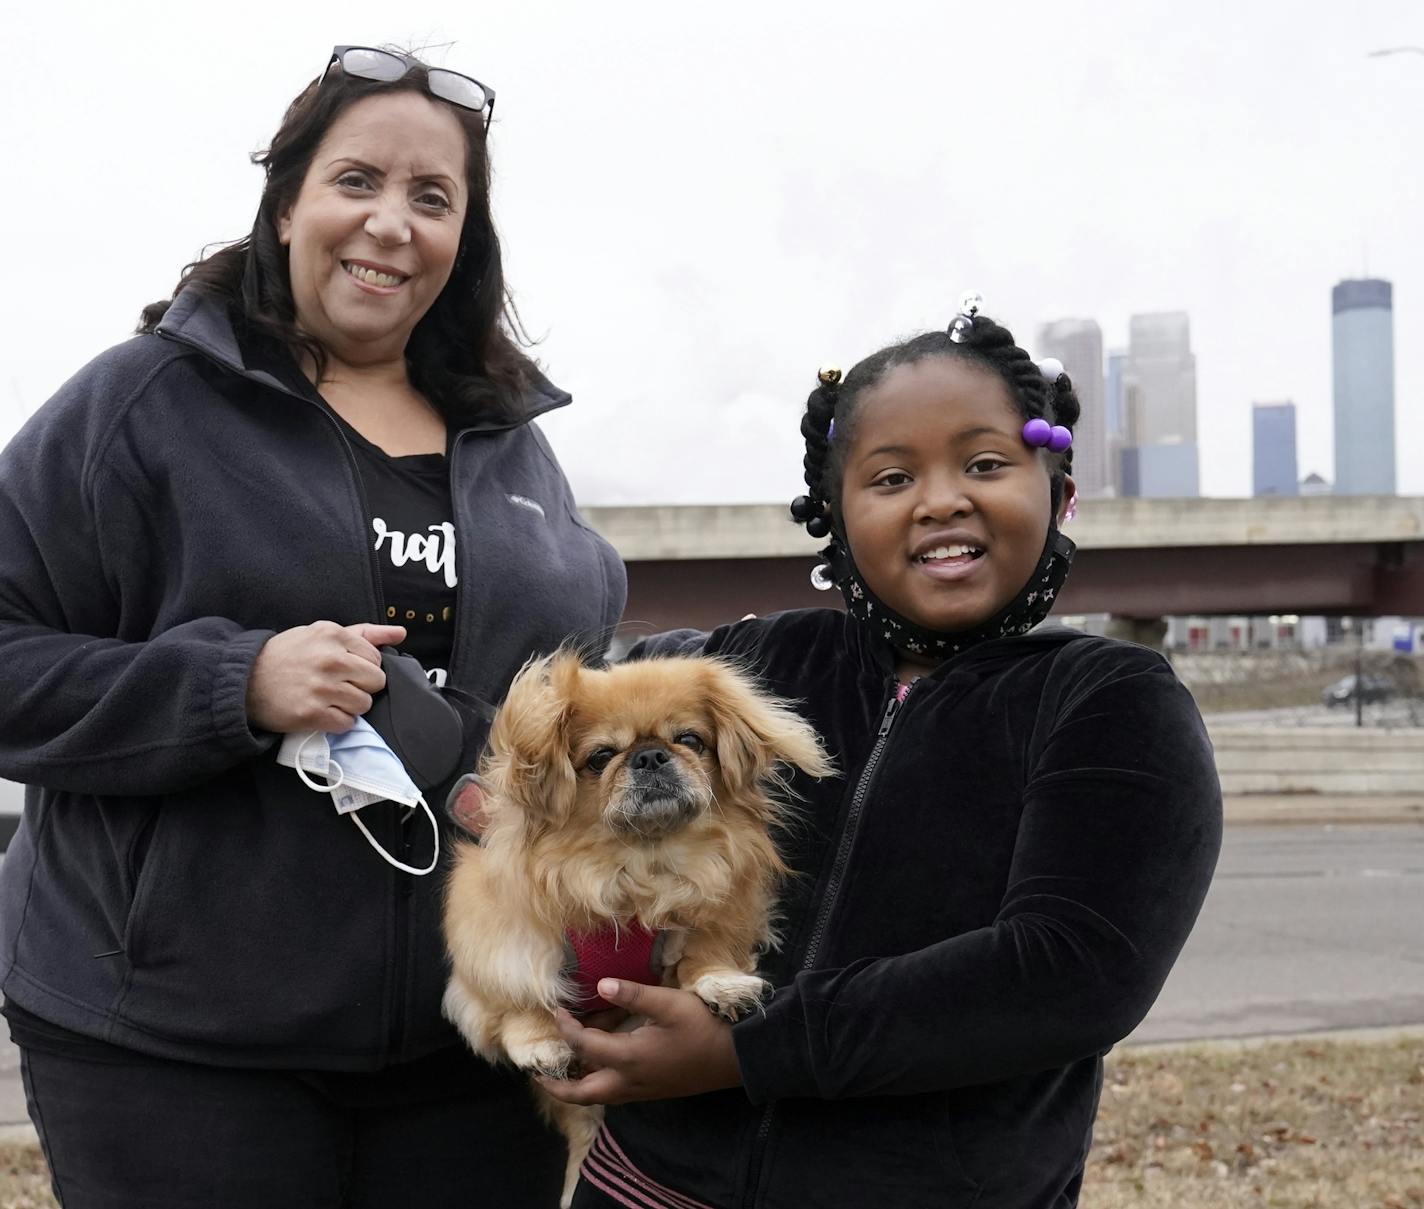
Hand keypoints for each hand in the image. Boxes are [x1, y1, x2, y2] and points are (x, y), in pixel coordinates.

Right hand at [246, 621, 405, 733]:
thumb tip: (400, 632)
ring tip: (331, 699)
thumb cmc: (287, 655)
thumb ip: (364, 633)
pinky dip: (339, 722)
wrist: (245, 680)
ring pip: (364, 704)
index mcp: (334, 635)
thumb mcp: (321, 633)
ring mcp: (322, 687)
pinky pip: (347, 723)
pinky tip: (323, 712)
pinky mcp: (312, 713)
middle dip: (362, 686)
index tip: (346, 670)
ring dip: (351, 706)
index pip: (376, 658)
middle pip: (376, 681)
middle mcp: (331, 659)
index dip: (364, 667)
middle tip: (341, 686)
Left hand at [535, 979, 741, 1105]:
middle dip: (556, 1085)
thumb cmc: (703, 1027)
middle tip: (538, 1073)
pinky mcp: (652, 1091)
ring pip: (597, 1096)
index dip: (566, 1029)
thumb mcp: (669, 1004)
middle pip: (581, 1092)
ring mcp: (641, 1091)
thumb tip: (601, 986)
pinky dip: (597, 1083)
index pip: (583, 1046)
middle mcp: (629, 1081)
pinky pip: (614, 1093)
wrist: (735, 1059)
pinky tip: (600, 1067)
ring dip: (576, 1086)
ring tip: (563, 1070)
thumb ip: (634, 995)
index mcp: (628, 1058)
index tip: (557, 1011)